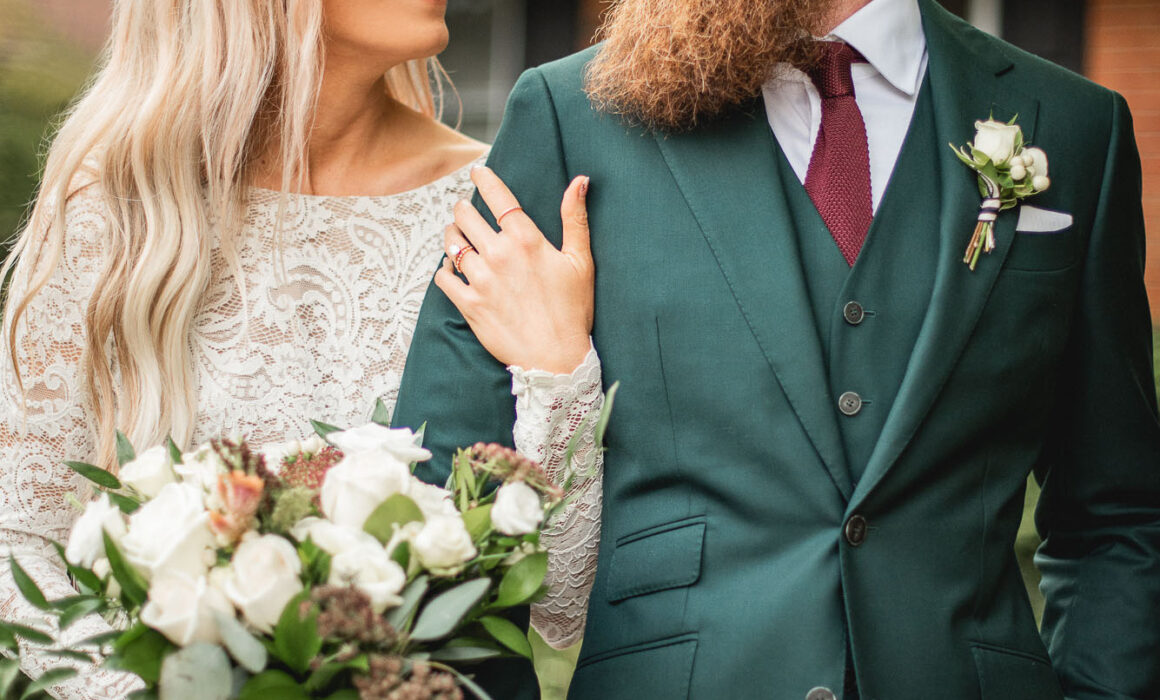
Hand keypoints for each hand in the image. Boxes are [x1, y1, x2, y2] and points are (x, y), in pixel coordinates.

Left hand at [435, 166, 593, 374]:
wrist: (556, 359)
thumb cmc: (573, 310)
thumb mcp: (581, 261)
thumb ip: (575, 217)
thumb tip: (579, 179)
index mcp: (526, 240)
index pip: (499, 196)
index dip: (485, 179)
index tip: (477, 171)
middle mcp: (499, 255)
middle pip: (466, 215)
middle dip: (464, 208)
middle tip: (466, 210)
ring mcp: (481, 280)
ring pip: (451, 243)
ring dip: (452, 234)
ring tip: (457, 235)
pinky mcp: (469, 304)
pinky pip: (443, 277)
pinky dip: (445, 269)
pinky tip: (452, 269)